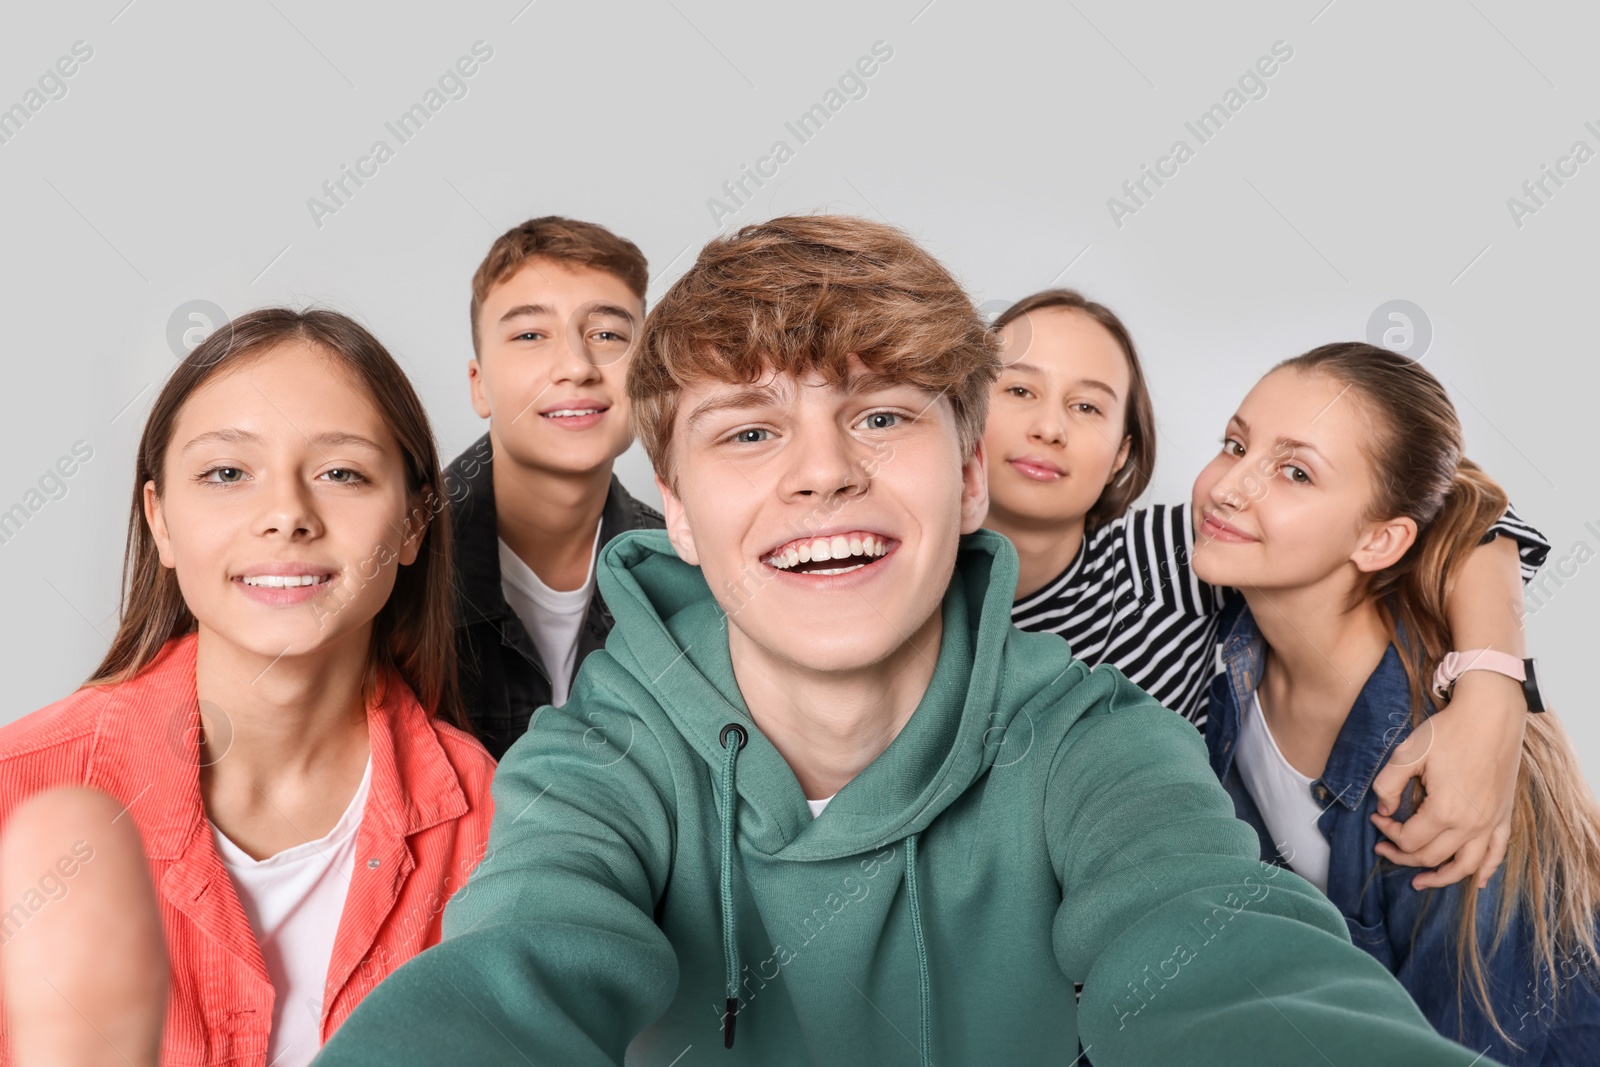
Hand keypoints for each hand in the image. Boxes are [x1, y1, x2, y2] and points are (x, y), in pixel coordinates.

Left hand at [1369, 671, 1525, 890]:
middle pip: (1432, 856)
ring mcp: (1491, 822)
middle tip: (1384, 848)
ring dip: (1442, 878)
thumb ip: (1388, 784)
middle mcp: (1471, 824)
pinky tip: (1475, 881)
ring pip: (1466, 866)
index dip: (1387, 833)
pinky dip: (1485, 871)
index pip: (1409, 839)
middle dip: (1403, 856)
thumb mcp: (1408, 753)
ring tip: (1421, 882)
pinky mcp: (1503, 816)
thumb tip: (1383, 809)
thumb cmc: (1448, 731)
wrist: (1491, 714)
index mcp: (1445, 811)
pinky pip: (1496, 854)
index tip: (1376, 818)